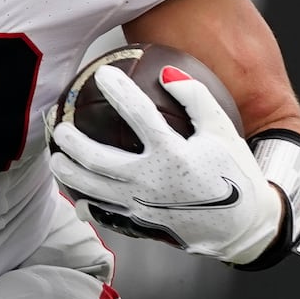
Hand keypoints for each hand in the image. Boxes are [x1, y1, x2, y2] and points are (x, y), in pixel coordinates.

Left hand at [48, 65, 281, 264]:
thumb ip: (196, 99)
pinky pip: (105, 212)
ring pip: (92, 188)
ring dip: (69, 172)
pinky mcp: (140, 223)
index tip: (101, 73)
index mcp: (173, 155)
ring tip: (56, 159)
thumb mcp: (223, 131)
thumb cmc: (234, 173)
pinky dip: (86, 202)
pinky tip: (76, 194)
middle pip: (97, 160)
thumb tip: (167, 72)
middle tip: (60, 124)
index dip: (118, 90)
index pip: (138, 115)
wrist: (243, 226)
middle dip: (72, 141)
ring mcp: (142, 206)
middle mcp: (152, 181)